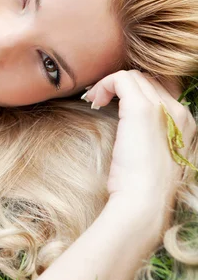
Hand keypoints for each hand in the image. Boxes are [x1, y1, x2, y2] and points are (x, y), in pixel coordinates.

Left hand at [84, 70, 195, 229]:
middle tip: (101, 101)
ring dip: (111, 84)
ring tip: (96, 101)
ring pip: (134, 76)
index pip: (160, 90)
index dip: (136, 92)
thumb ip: (150, 136)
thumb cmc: (144, 188)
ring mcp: (162, 108)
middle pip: (147, 80)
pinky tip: (95, 101)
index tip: (117, 104)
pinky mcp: (142, 109)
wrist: (144, 203)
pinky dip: (104, 84)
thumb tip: (132, 127)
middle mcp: (179, 111)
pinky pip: (120, 78)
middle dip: (121, 86)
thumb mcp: (154, 156)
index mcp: (185, 123)